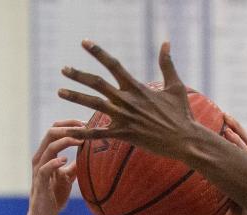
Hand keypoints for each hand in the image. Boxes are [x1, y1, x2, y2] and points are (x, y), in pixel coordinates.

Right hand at [28, 121, 82, 214]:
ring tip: (81, 140)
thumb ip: (76, 165)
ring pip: (48, 148)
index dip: (70, 124)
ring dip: (65, 141)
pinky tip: (66, 160)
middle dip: (68, 127)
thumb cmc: (55, 194)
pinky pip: (44, 168)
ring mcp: (39, 169)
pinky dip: (54, 162)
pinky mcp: (40, 182)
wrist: (45, 214)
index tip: (87, 123)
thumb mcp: (68, 177)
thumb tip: (90, 155)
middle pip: (51, 133)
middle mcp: (41, 158)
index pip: (55, 131)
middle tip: (86, 127)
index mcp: (47, 154)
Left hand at [58, 41, 197, 159]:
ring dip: (75, 97)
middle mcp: (128, 100)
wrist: (186, 139)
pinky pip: (98, 134)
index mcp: (138, 87)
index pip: (113, 65)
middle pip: (97, 83)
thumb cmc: (182, 115)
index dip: (98, 52)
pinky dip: (81, 133)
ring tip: (60, 91)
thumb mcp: (176, 86)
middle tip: (64, 69)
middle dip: (78, 75)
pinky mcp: (125, 134)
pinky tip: (67, 131)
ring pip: (94, 104)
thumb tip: (166, 42)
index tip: (84, 42)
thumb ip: (167, 64)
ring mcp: (125, 117)